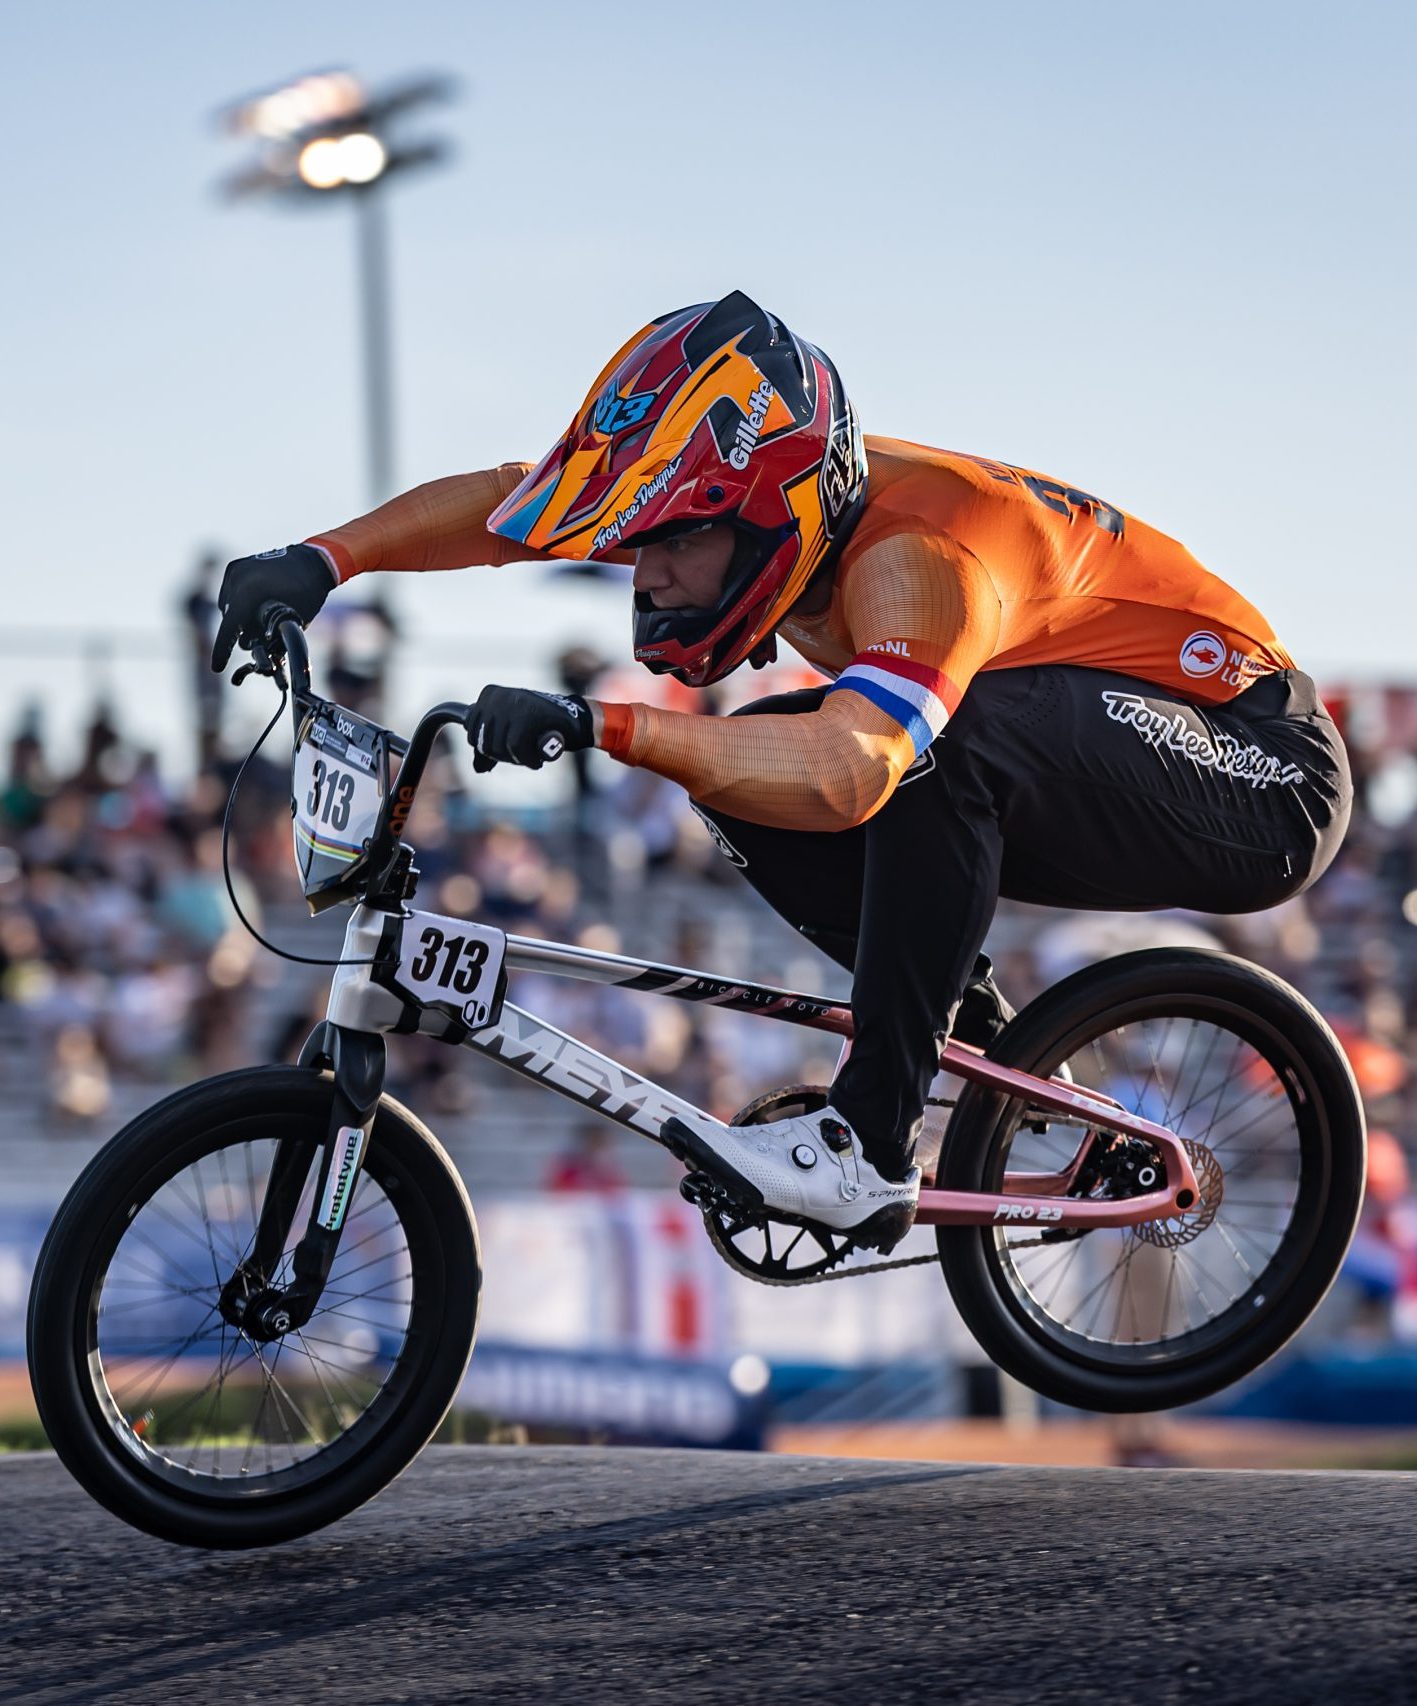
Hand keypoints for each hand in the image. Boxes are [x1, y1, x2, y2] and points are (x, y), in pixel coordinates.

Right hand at [210, 544, 337, 672]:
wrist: (314, 560)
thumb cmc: (309, 592)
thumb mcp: (294, 620)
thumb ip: (273, 637)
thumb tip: (259, 657)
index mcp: (251, 590)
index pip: (230, 626)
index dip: (222, 650)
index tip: (217, 667)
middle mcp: (238, 577)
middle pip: (230, 618)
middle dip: (240, 633)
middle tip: (258, 641)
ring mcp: (235, 570)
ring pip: (227, 607)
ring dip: (239, 619)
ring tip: (260, 623)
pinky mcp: (235, 567)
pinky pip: (230, 594)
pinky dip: (239, 605)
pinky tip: (255, 609)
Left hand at [465, 686, 593, 770]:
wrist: (574, 722)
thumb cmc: (540, 728)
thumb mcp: (510, 734)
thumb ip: (490, 748)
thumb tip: (477, 768)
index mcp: (490, 694)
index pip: (471, 732)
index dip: (489, 748)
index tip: (508, 746)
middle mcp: (499, 695)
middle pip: (484, 742)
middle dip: (503, 755)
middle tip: (522, 753)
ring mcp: (514, 702)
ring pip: (498, 746)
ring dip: (517, 758)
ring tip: (532, 752)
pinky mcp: (528, 714)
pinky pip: (516, 747)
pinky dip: (528, 760)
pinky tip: (538, 759)